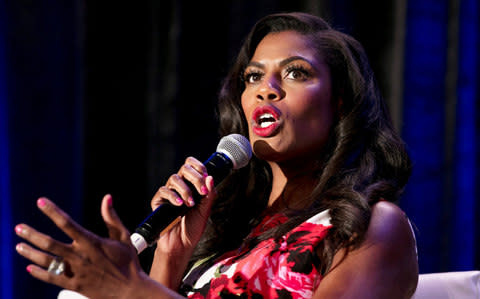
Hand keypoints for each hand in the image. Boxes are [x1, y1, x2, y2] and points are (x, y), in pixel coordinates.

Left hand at [15, 195, 146, 297]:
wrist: (130, 291)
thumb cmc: (128, 262)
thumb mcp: (124, 237)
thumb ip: (112, 218)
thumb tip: (107, 197)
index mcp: (91, 242)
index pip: (67, 223)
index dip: (52, 211)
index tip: (41, 202)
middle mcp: (80, 256)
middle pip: (50, 243)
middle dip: (32, 235)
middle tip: (18, 228)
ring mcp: (76, 272)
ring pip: (47, 261)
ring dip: (30, 252)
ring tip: (19, 246)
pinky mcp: (75, 285)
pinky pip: (52, 278)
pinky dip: (39, 273)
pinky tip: (30, 267)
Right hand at [148, 157, 216, 286]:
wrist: (181, 245)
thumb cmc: (193, 228)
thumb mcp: (205, 210)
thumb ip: (209, 194)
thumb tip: (210, 177)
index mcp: (192, 185)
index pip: (192, 166)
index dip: (199, 166)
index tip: (206, 175)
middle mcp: (180, 186)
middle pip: (184, 168)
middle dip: (195, 177)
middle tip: (202, 191)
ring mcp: (169, 193)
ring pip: (174, 178)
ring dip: (185, 189)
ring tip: (190, 204)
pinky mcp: (159, 201)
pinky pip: (164, 191)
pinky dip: (173, 196)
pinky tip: (180, 205)